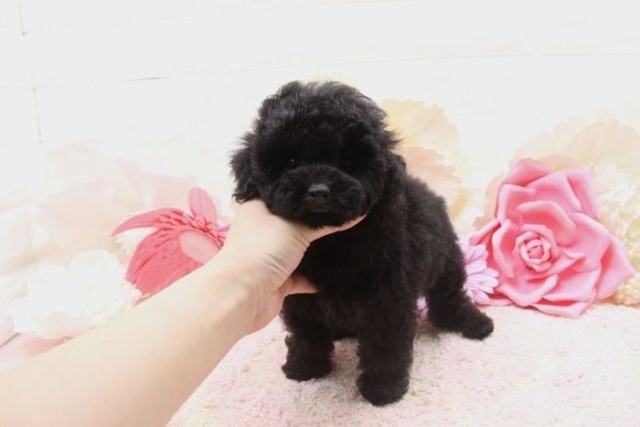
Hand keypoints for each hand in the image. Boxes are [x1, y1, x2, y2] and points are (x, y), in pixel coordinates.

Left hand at [210, 200, 363, 332]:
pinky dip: (318, 275)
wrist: (244, 295)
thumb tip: (359, 211)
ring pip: (300, 248)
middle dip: (317, 219)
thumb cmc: (264, 249)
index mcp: (259, 206)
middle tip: (347, 208)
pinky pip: (304, 275)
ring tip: (349, 235)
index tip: (334, 183)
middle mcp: (263, 228)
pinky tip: (340, 267)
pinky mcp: (279, 280)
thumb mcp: (297, 227)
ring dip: (319, 248)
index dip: (307, 188)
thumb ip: (326, 221)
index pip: (286, 191)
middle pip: (295, 221)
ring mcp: (270, 255)